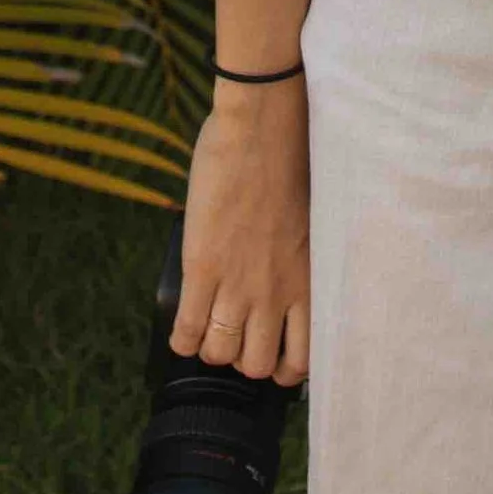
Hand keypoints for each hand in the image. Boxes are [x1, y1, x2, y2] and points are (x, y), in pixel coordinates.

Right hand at [170, 85, 311, 384]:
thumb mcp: (311, 220)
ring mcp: (238, 283)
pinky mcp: (203, 267)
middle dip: (243, 358)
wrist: (262, 126)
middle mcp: (276, 291)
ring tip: (207, 329)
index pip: (303, 357)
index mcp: (309, 280)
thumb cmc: (292, 158)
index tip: (270, 353)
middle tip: (235, 338)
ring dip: (210, 347)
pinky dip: (181, 338)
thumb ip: (300, 257)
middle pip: (256, 366)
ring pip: (220, 353)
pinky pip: (186, 330)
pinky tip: (182, 327)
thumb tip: (287, 273)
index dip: (281, 367)